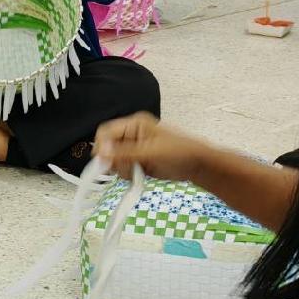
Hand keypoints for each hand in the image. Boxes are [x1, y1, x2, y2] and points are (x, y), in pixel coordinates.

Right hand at [93, 112, 208, 181]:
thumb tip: (100, 154)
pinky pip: (122, 168)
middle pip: (107, 147)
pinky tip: (140, 174)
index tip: (104, 162)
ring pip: (113, 160)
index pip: (106, 132)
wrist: (198, 165)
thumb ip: (124, 153)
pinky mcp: (137, 160)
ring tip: (139, 171)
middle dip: (114, 160)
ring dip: (122, 169)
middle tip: (128, 168)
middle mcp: (130, 134)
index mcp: (134, 124)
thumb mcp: (150, 153)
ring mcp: (133, 148)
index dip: (101, 146)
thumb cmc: (179, 153)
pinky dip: (128, 174)